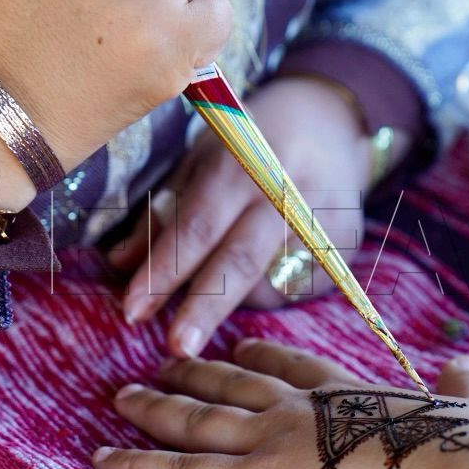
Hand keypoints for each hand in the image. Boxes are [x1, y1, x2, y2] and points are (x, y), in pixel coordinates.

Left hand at [94, 340, 468, 468]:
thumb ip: (466, 388)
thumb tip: (464, 367)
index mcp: (354, 394)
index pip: (295, 368)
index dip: (263, 358)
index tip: (240, 347)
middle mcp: (303, 409)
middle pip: (232, 387)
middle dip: (194, 374)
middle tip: (159, 361)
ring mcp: (272, 442)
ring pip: (195, 421)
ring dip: (154, 408)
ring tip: (119, 398)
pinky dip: (135, 465)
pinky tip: (100, 459)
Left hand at [109, 76, 374, 357]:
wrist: (330, 119)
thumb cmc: (248, 141)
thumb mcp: (199, 159)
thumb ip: (162, 212)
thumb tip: (121, 265)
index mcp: (246, 157)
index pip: (200, 224)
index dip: (164, 269)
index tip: (132, 309)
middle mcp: (290, 188)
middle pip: (243, 259)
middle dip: (206, 307)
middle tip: (177, 349)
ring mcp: (325, 218)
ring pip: (270, 281)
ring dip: (229, 301)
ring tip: (210, 294)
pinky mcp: (346, 245)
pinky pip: (295, 287)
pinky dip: (263, 293)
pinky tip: (255, 277)